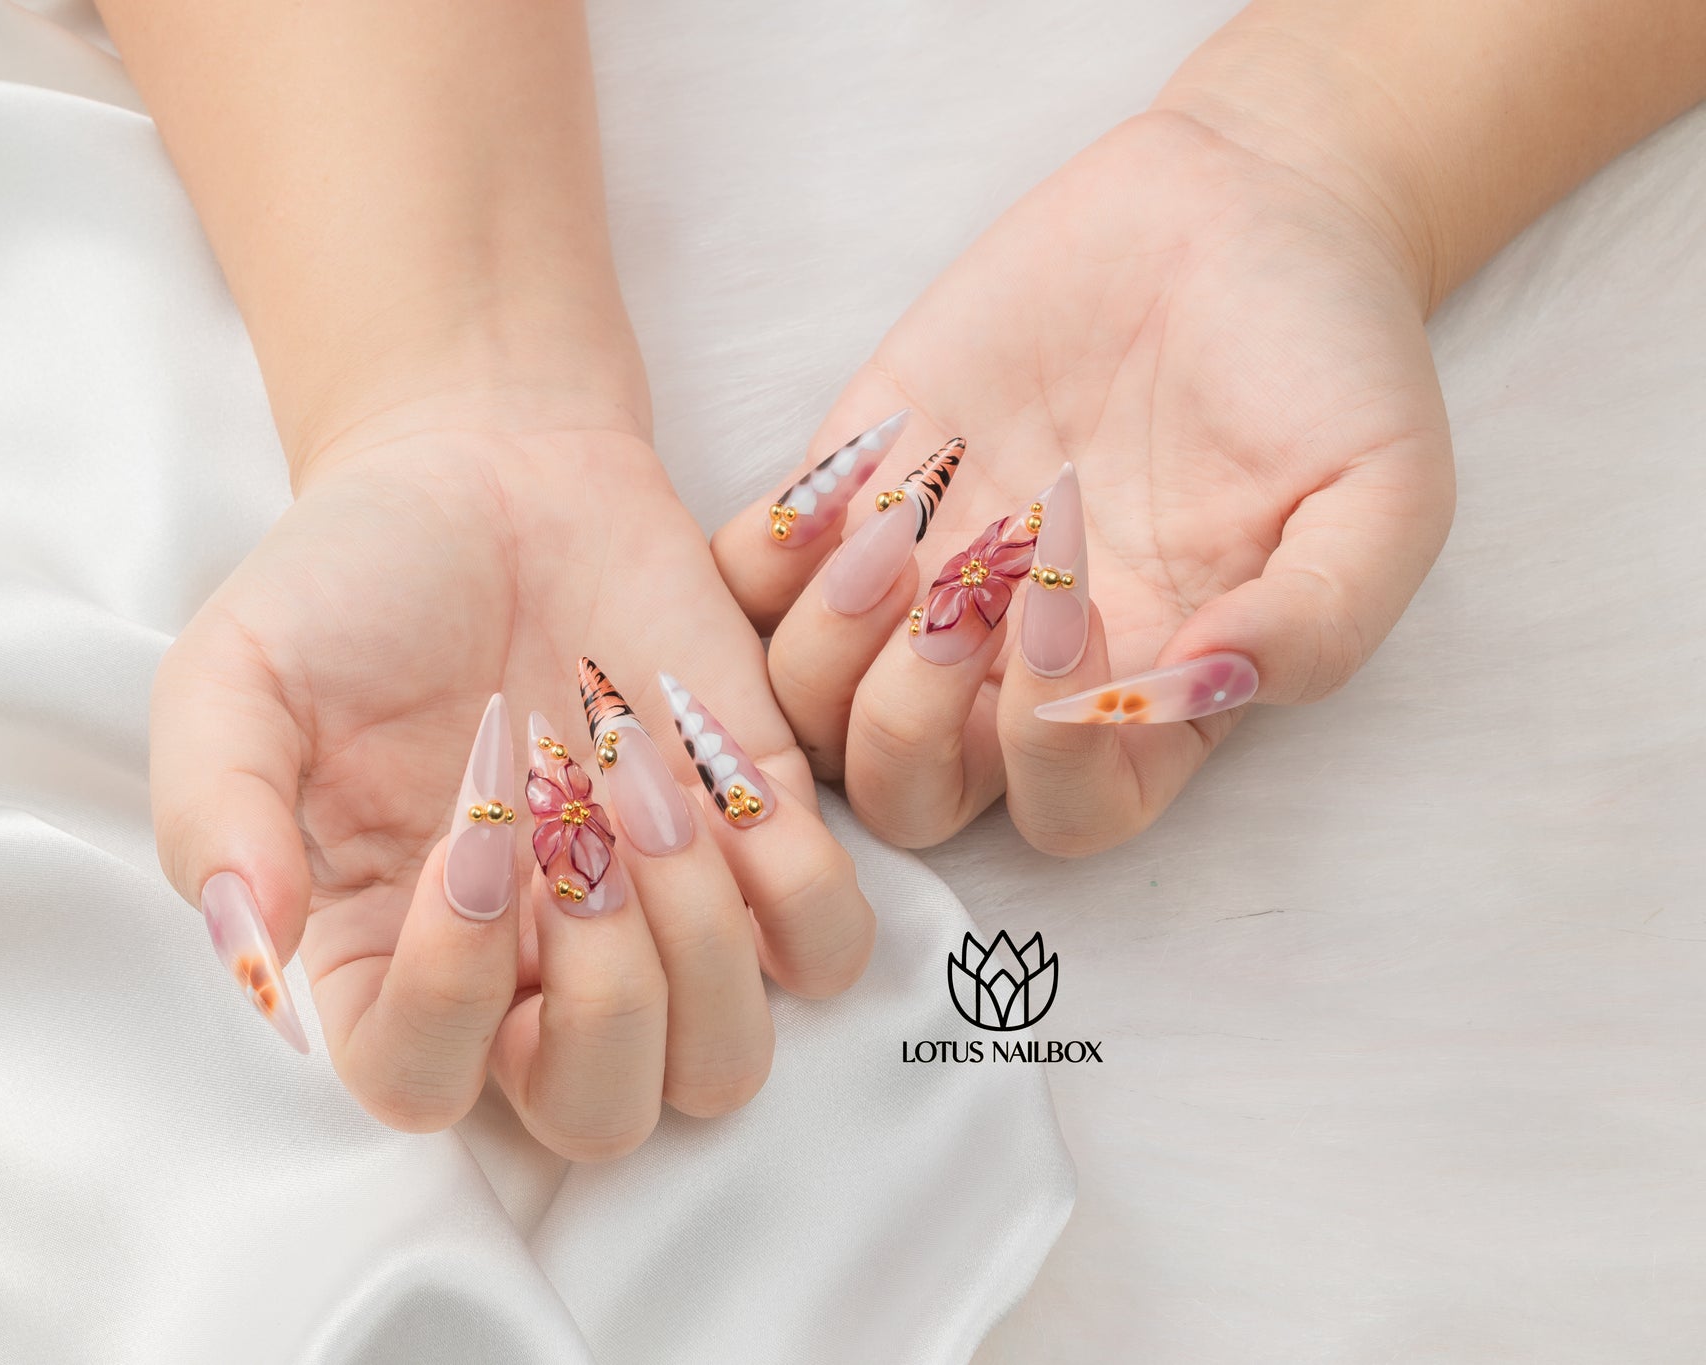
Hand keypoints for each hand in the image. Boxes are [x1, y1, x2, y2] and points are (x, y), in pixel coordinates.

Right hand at [151, 402, 872, 1158]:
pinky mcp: (757, 847)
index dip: (450, 997)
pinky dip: (798, 887)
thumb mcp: (234, 674)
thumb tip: (256, 959)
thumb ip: (218, 815)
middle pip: (599, 1116)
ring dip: (702, 938)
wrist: (489, 464)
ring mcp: (652, 919)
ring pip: (722, 1064)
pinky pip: (825, 954)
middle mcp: (529, 970)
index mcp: (388, 956)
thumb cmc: (352, 578)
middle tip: (572, 830)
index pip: (419, 1088)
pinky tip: (727, 785)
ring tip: (646, 787)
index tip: (466, 836)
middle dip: (606, 994)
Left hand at [712, 109, 1453, 854]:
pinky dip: (759, 568)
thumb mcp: (1381, 492)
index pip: (1061, 816)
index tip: (1073, 613)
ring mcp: (925, 582)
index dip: (1046, 757)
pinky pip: (749, 587)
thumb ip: (1321, 617)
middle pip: (906, 793)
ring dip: (826, 650)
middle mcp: (1016, 668)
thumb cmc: (1324, 364)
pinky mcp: (857, 490)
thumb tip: (1216, 684)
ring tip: (892, 536)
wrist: (1239, 210)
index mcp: (1143, 696)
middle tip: (960, 598)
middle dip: (908, 725)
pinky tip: (841, 491)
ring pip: (809, 708)